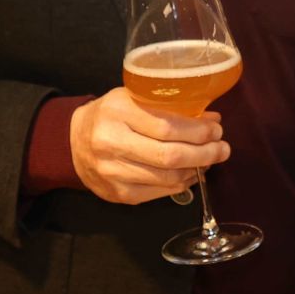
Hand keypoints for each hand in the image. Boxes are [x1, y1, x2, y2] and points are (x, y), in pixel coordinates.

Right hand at [70, 87, 227, 205]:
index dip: (199, 131)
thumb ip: (169, 107)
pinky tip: (191, 173)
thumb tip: (212, 120)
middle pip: (170, 156)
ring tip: (210, 159)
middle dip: (205, 153)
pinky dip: (182, 183)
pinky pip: (161, 192)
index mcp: (117, 112)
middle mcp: (111, 143)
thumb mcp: (134, 99)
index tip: (216, 129)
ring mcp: (113, 173)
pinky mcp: (118, 194)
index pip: (167, 126)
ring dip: (197, 170)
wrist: (72, 142)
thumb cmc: (111, 115)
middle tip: (222, 148)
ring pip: (168, 178)